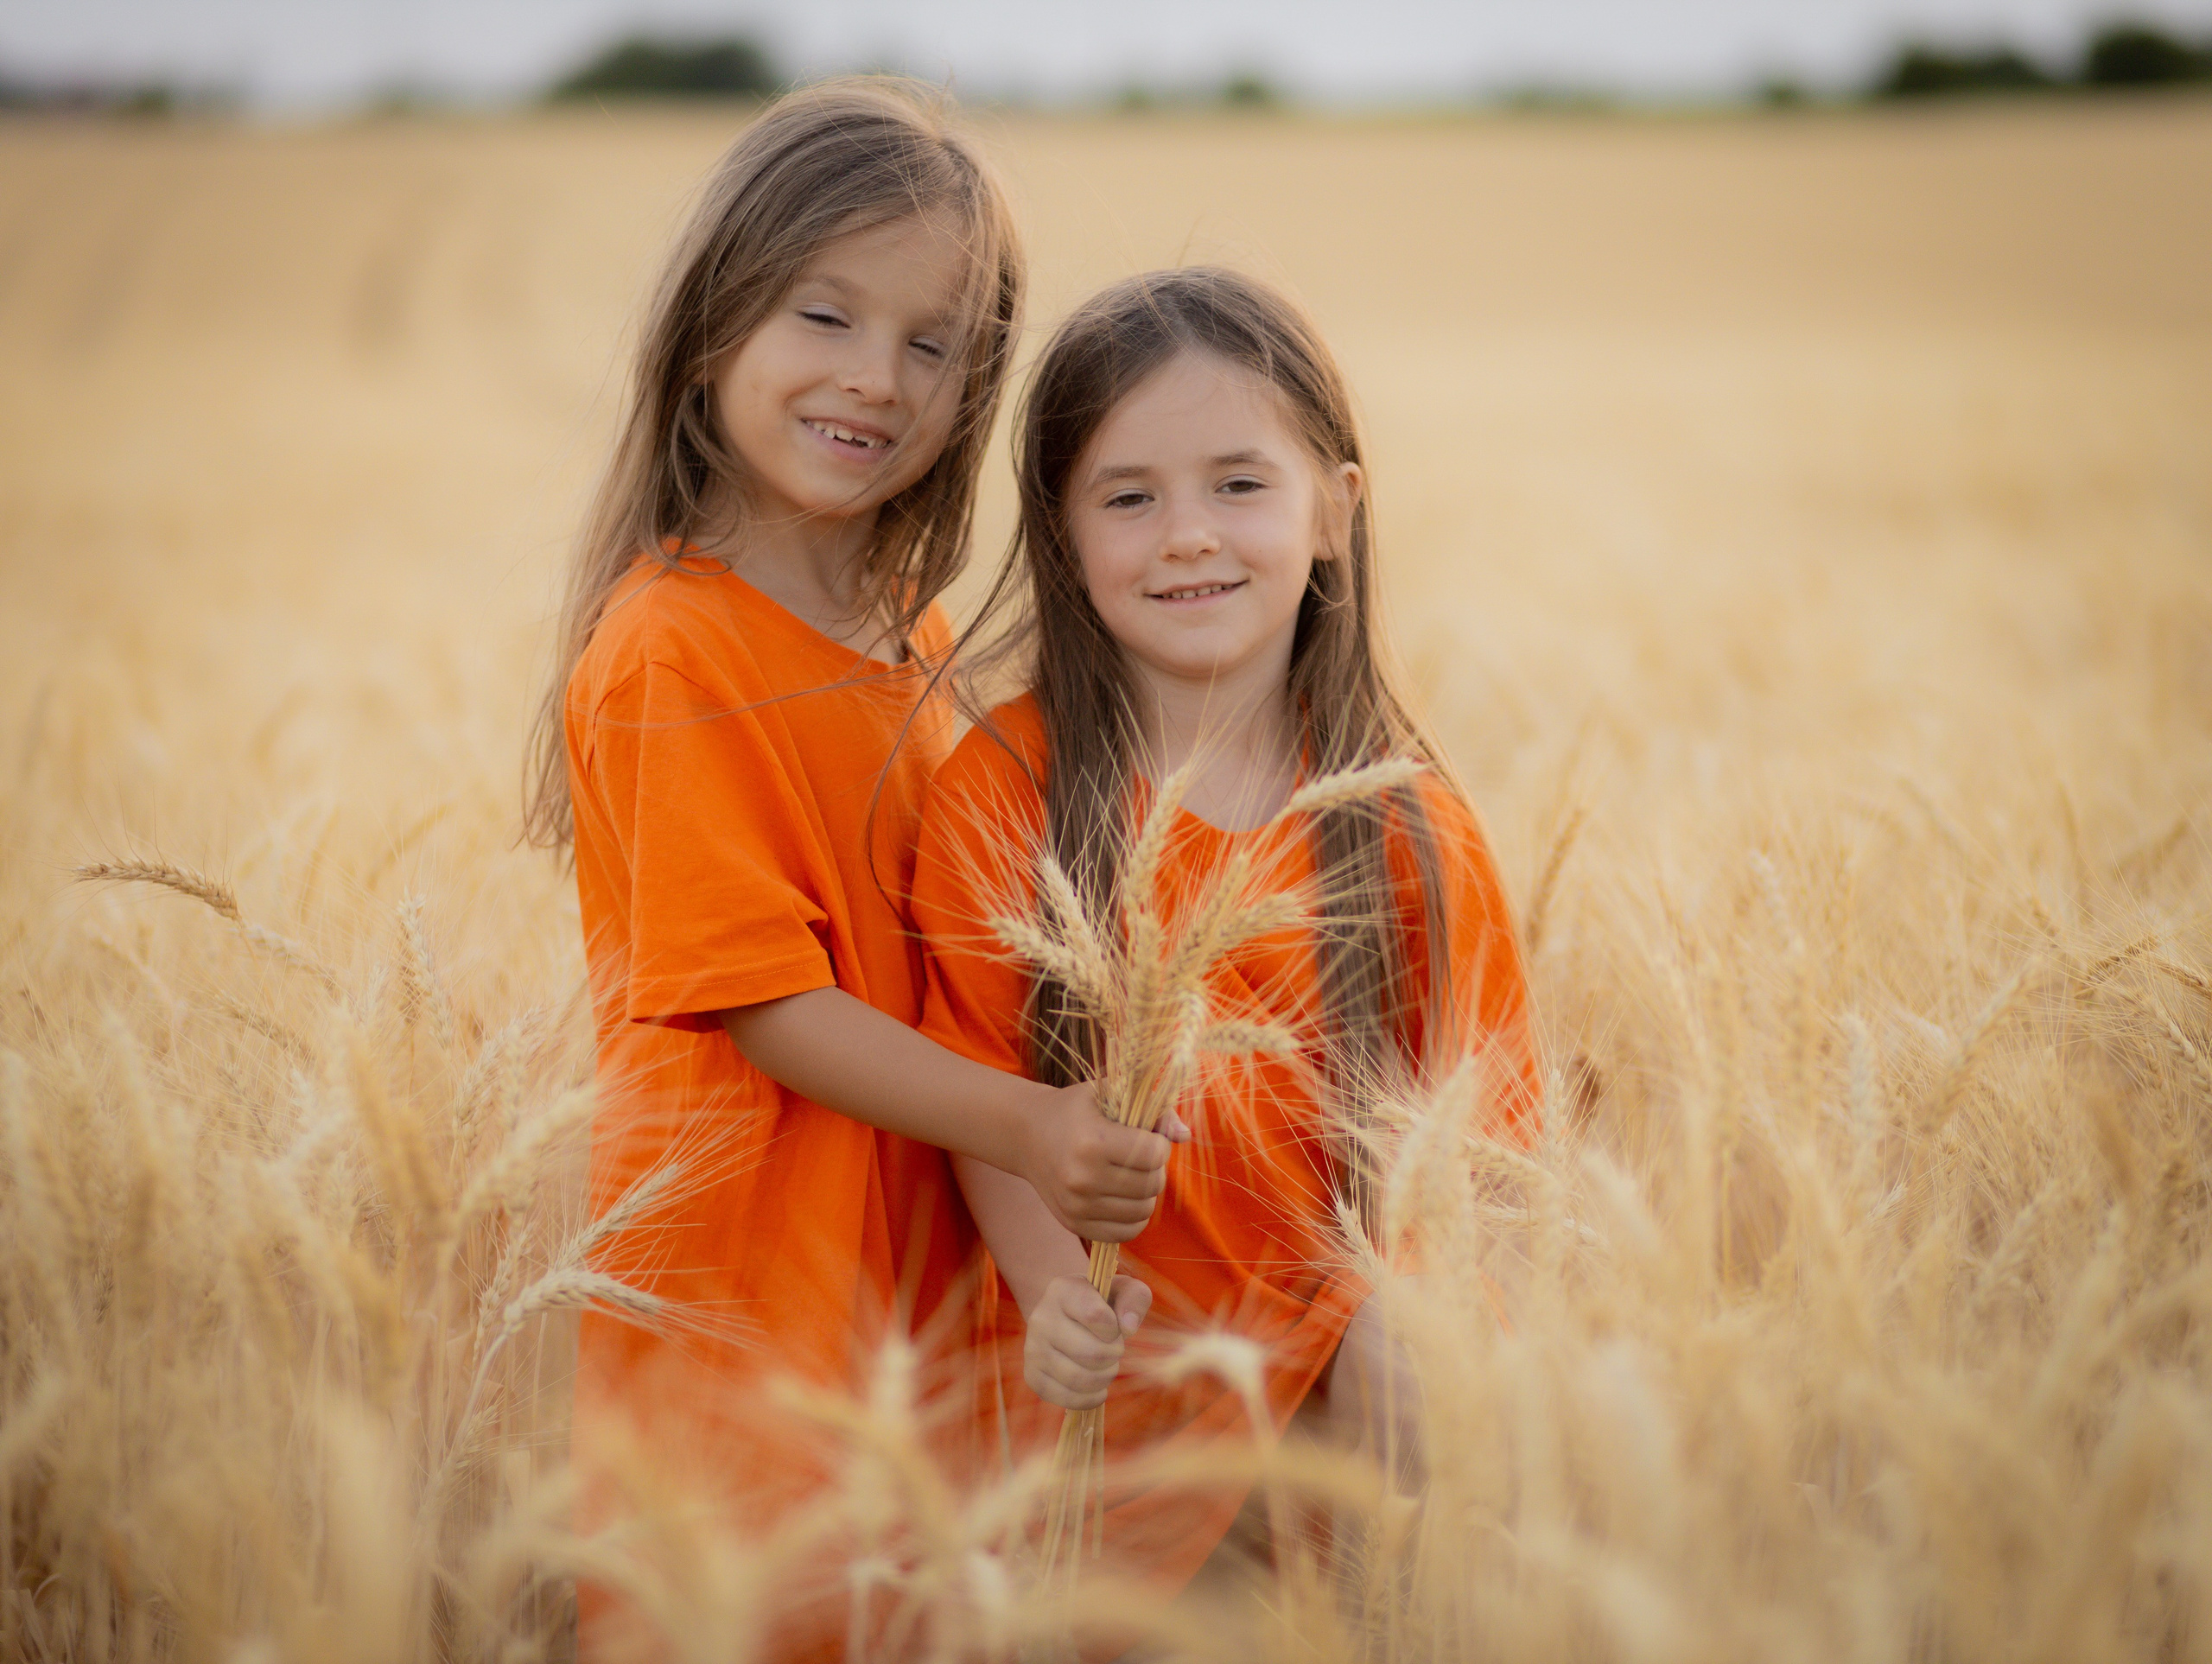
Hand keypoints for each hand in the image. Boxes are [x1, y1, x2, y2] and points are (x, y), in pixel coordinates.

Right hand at [1018, 1083, 1188, 1242]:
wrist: (1027, 1135)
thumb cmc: (1076, 1110)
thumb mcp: (1111, 1094)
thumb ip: (1155, 1112)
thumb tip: (1185, 1136)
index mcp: (1093, 1142)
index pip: (1154, 1155)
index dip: (1159, 1144)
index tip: (1146, 1136)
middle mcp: (1083, 1178)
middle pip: (1151, 1185)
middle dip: (1155, 1169)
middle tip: (1139, 1156)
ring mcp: (1078, 1206)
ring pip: (1143, 1212)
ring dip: (1146, 1194)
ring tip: (1131, 1175)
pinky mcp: (1075, 1225)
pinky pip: (1125, 1233)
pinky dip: (1133, 1218)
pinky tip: (1124, 1198)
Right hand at [1024, 1274, 1151, 1409]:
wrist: (1068, 1317)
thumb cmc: (1102, 1304)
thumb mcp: (1124, 1290)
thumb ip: (1135, 1299)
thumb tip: (1128, 1327)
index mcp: (1061, 1290)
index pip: (1095, 1316)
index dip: (1114, 1329)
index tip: (1113, 1327)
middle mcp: (1041, 1318)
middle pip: (1091, 1354)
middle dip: (1113, 1356)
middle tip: (1113, 1349)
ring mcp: (1032, 1349)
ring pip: (1080, 1379)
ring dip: (1104, 1377)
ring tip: (1105, 1366)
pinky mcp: (1032, 1376)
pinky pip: (1067, 1399)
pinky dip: (1090, 1398)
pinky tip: (1096, 1386)